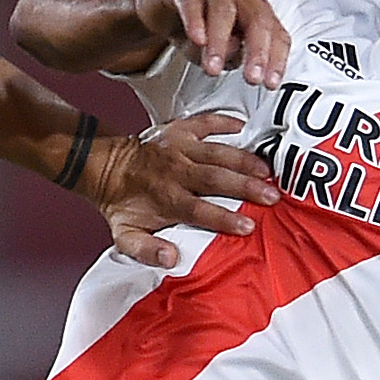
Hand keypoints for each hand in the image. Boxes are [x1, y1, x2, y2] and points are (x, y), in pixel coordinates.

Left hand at [92, 111, 279, 268]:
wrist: (106, 168)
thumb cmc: (123, 205)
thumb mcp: (125, 236)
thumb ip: (147, 250)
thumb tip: (172, 258)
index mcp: (166, 198)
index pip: (200, 210)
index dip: (224, 218)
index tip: (248, 226)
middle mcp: (176, 170)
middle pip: (216, 178)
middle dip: (246, 187)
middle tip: (272, 196)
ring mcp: (179, 147)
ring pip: (218, 152)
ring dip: (245, 160)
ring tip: (269, 171)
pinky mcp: (180, 130)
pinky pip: (206, 122)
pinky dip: (226, 122)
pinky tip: (244, 126)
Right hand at [131, 0, 291, 87]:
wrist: (160, 7)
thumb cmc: (198, 28)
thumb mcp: (220, 52)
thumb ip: (233, 56)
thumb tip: (239, 57)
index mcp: (254, 11)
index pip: (275, 33)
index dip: (276, 59)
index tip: (270, 83)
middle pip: (256, 19)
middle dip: (257, 51)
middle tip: (252, 78)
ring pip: (223, 10)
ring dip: (221, 42)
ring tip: (213, 68)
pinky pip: (191, 2)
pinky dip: (195, 21)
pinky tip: (196, 40)